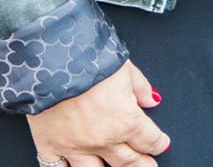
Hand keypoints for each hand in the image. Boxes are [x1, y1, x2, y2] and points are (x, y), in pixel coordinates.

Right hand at [26, 60, 168, 166]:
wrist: (52, 57)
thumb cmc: (89, 57)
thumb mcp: (125, 66)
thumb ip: (140, 87)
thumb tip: (152, 100)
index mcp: (125, 120)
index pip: (149, 139)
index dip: (158, 142)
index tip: (162, 143)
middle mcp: (102, 139)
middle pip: (128, 161)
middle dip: (142, 164)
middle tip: (149, 166)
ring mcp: (75, 146)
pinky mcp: (50, 145)